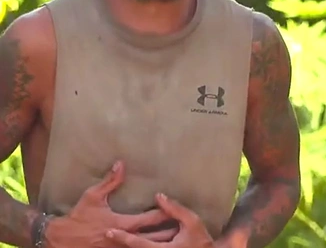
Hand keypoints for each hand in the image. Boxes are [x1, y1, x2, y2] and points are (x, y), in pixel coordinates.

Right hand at [44, 161, 177, 246]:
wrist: (61, 240)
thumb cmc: (78, 217)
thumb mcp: (93, 196)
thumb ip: (110, 181)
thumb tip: (121, 164)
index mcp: (121, 223)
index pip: (149, 219)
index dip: (164, 213)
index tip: (175, 208)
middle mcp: (123, 239)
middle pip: (154, 237)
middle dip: (169, 232)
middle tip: (185, 226)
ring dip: (162, 243)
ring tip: (179, 238)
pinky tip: (160, 246)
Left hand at [106, 193, 213, 246]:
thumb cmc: (202, 241)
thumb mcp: (192, 222)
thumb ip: (175, 209)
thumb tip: (158, 195)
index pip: (136, 244)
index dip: (122, 238)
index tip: (108, 232)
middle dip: (118, 246)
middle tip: (103, 237)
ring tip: (108, 244)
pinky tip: (128, 247)